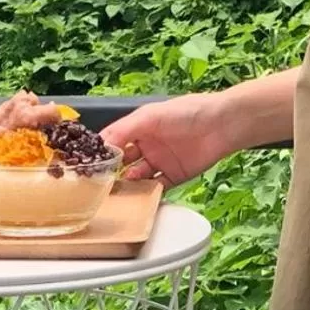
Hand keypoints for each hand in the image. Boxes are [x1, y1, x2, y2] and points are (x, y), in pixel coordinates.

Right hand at [100, 92, 234, 186]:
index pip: (114, 141)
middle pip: (123, 162)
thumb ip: (125, 129)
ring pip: (138, 177)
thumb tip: (101, 144)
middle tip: (99, 185)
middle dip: (112, 172)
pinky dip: (148, 194)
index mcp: (140, 126)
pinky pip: (157, 188)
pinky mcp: (175, 176)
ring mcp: (161, 161)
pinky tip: (140, 198)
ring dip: (129, 185)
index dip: (102, 153)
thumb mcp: (150, 116)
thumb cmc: (187, 112)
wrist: (222, 125)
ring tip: (120, 192)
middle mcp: (148, 144)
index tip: (87, 166)